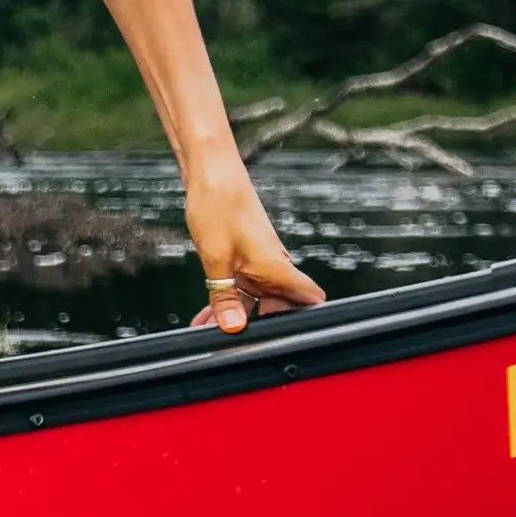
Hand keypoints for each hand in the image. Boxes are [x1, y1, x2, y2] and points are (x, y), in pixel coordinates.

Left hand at [182, 160, 322, 333]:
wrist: (210, 173)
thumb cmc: (219, 208)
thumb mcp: (216, 258)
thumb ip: (224, 296)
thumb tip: (233, 328)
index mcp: (278, 268)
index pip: (310, 301)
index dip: (305, 322)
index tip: (283, 340)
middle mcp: (274, 267)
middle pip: (278, 307)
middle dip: (257, 328)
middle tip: (227, 343)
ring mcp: (259, 262)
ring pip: (254, 299)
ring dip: (234, 315)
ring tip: (207, 332)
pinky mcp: (243, 256)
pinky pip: (240, 287)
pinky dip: (226, 300)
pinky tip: (205, 314)